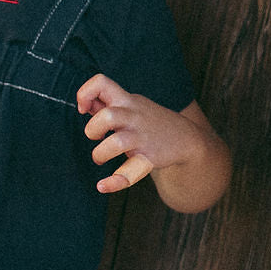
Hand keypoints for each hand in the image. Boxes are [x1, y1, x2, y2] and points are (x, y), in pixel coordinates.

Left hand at [77, 73, 202, 194]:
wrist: (186, 138)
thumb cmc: (149, 120)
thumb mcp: (131, 105)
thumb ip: (107, 104)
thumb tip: (85, 105)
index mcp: (126, 101)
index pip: (101, 83)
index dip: (85, 93)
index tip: (84, 109)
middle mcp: (134, 117)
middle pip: (107, 116)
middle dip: (92, 129)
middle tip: (96, 137)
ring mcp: (142, 138)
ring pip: (116, 143)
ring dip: (100, 154)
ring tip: (100, 157)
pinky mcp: (149, 158)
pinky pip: (129, 173)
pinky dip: (113, 182)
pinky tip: (103, 186)